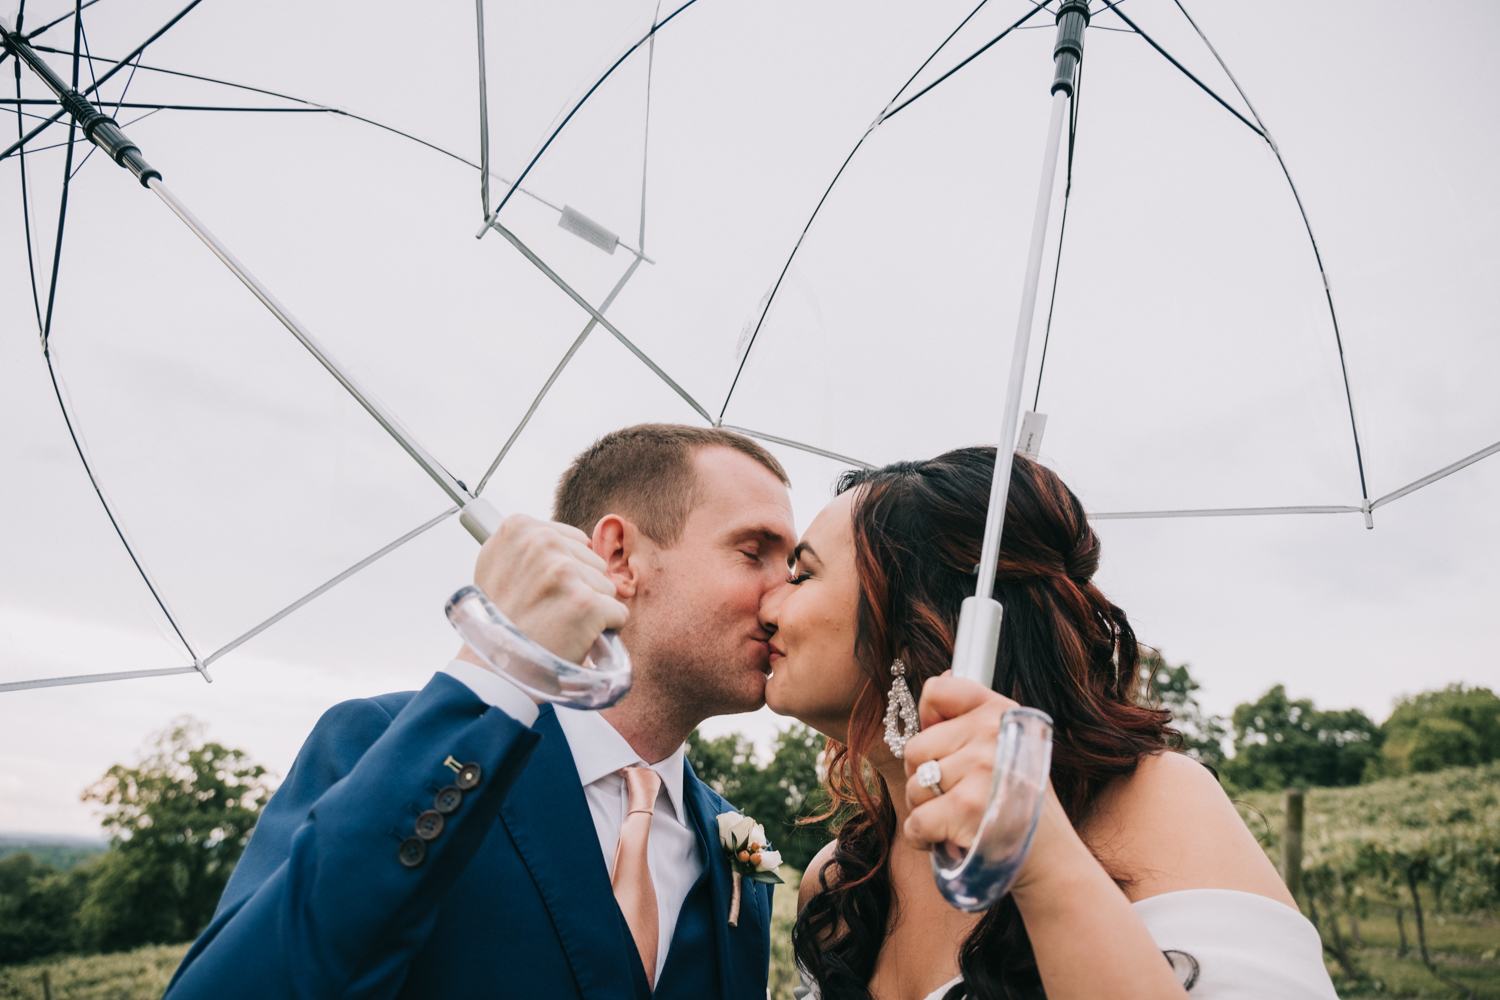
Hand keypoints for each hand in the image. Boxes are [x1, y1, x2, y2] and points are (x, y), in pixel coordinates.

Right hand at [468, 514, 627, 666]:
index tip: (538, 592)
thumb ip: (531, 548)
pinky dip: (604, 631)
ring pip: (607, 588)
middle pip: (593, 562)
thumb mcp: (499, 567)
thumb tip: (578, 540)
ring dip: (589, 610)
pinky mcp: (586, 602)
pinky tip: (573, 638)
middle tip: (545, 612)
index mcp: (519, 528)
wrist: (493, 671)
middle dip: (578, 589)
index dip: (562, 573)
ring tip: (554, 625)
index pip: (574, 541)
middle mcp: (542, 542)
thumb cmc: (498, 624)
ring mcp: (564, 571)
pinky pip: (618, 614)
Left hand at [901, 673, 1017, 848]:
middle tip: (954, 795)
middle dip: (924, 779)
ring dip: (926, 811)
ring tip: (958, 818)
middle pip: (915, 749)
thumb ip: (971, 716)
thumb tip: (939, 677)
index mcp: (1000, 712)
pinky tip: (949, 839)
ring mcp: (981, 769)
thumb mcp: (1009, 746)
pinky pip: (915, 821)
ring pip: (913, 787)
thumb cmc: (1019, 801)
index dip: (928, 722)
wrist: (1050, 858)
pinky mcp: (966, 808)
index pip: (936, 692)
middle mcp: (992, 733)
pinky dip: (923, 838)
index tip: (943, 746)